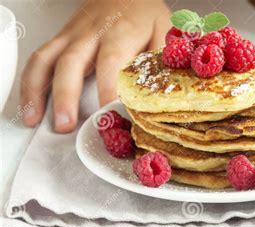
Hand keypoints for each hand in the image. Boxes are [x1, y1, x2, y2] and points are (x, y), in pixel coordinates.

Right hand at [21, 0, 169, 132]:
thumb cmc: (144, 12)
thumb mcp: (163, 30)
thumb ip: (161, 60)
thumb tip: (163, 92)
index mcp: (121, 32)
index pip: (111, 62)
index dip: (108, 89)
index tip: (109, 114)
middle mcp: (91, 33)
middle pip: (72, 62)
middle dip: (65, 95)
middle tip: (66, 125)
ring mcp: (72, 36)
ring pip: (47, 59)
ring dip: (38, 91)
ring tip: (35, 120)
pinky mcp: (61, 39)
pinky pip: (39, 59)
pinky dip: (30, 82)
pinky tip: (31, 106)